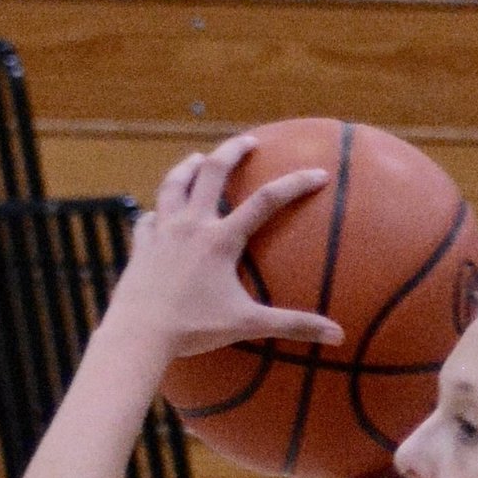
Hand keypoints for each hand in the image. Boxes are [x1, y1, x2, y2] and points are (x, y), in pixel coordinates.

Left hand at [111, 136, 345, 362]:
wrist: (139, 334)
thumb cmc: (194, 329)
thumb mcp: (247, 325)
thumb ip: (292, 325)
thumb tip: (338, 336)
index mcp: (220, 239)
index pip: (265, 202)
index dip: (294, 185)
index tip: (318, 174)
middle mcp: (192, 224)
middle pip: (212, 171)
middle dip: (233, 150)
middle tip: (249, 142)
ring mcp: (163, 231)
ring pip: (174, 183)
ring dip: (187, 167)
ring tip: (197, 159)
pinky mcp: (142, 245)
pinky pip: (148, 218)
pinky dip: (157, 211)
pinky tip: (159, 214)